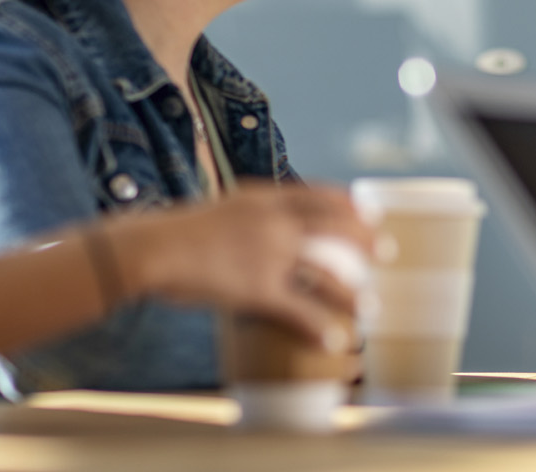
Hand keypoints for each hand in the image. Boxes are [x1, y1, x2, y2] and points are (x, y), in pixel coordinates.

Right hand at [105, 182, 383, 352]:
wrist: (150, 248)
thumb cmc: (175, 232)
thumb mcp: (219, 209)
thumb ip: (246, 215)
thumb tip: (260, 223)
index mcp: (264, 198)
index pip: (319, 195)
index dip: (349, 203)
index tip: (369, 210)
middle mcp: (275, 222)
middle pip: (335, 228)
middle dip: (365, 240)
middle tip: (386, 251)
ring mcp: (270, 255)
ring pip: (327, 273)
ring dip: (352, 291)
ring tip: (369, 306)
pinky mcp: (258, 288)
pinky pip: (300, 310)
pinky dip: (320, 327)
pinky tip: (335, 339)